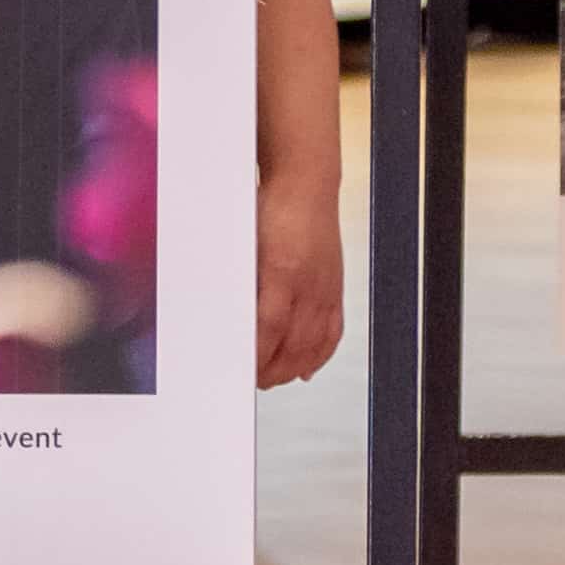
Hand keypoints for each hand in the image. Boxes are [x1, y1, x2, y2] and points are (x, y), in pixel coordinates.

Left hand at [256, 164, 345, 389]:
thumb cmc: (273, 208)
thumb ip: (241, 280)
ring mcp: (326, 288)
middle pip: (294, 344)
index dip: (256, 356)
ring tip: (274, 378)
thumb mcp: (246, 244)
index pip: (268, 329)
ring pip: (314, 344)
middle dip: (273, 370)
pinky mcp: (336, 288)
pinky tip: (308, 367)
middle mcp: (309, 284)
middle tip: (252, 380)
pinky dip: (321, 355)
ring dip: (294, 368)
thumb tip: (229, 314)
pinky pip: (333, 331)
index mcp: (282, 272)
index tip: (240, 369)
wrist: (305, 184)